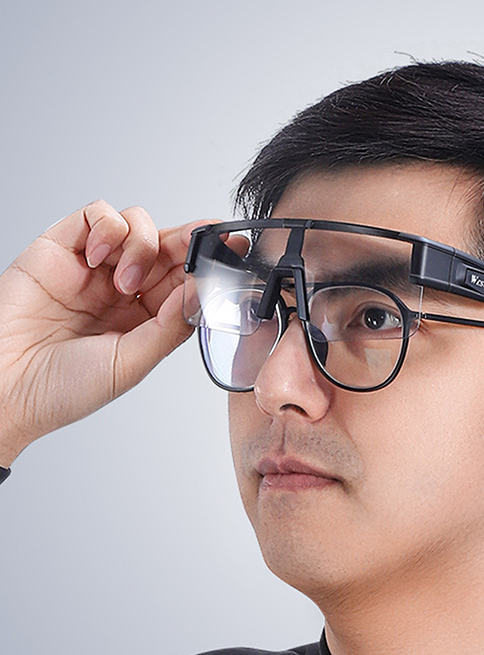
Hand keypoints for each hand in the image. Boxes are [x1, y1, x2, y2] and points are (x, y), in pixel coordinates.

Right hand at [0, 200, 204, 465]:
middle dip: (189, 241)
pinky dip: (108, 228)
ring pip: (138, 225)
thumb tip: (203, 291)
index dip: (210, 263)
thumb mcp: (131, 362)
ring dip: (143, 244)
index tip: (237, 249)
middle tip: (206, 239)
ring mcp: (94, 267)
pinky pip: (96, 215)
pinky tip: (100, 259)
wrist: (3, 388)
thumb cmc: (63, 388)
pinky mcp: (61, 246)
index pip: (186, 280)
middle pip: (167, 248)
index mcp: (146, 318)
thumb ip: (171, 326)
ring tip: (125, 281)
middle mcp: (123, 289)